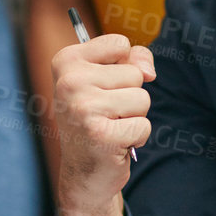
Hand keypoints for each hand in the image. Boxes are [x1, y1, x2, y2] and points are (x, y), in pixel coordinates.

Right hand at [50, 33, 154, 215]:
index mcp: (66, 61)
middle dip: (129, 96)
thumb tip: (149, 72)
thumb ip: (134, 59)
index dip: (122, 66)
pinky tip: (115, 144)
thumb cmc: (98, 118)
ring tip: (111, 127)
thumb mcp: (109, 79)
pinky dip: (136, 137)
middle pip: (135, 74)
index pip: (120, 43)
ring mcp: (83, 109)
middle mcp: (69, 82)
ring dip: (134, 117)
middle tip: (106, 114)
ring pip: (143, 99)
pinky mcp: (100, 135)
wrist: (83, 172)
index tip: (102, 86)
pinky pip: (144, 126)